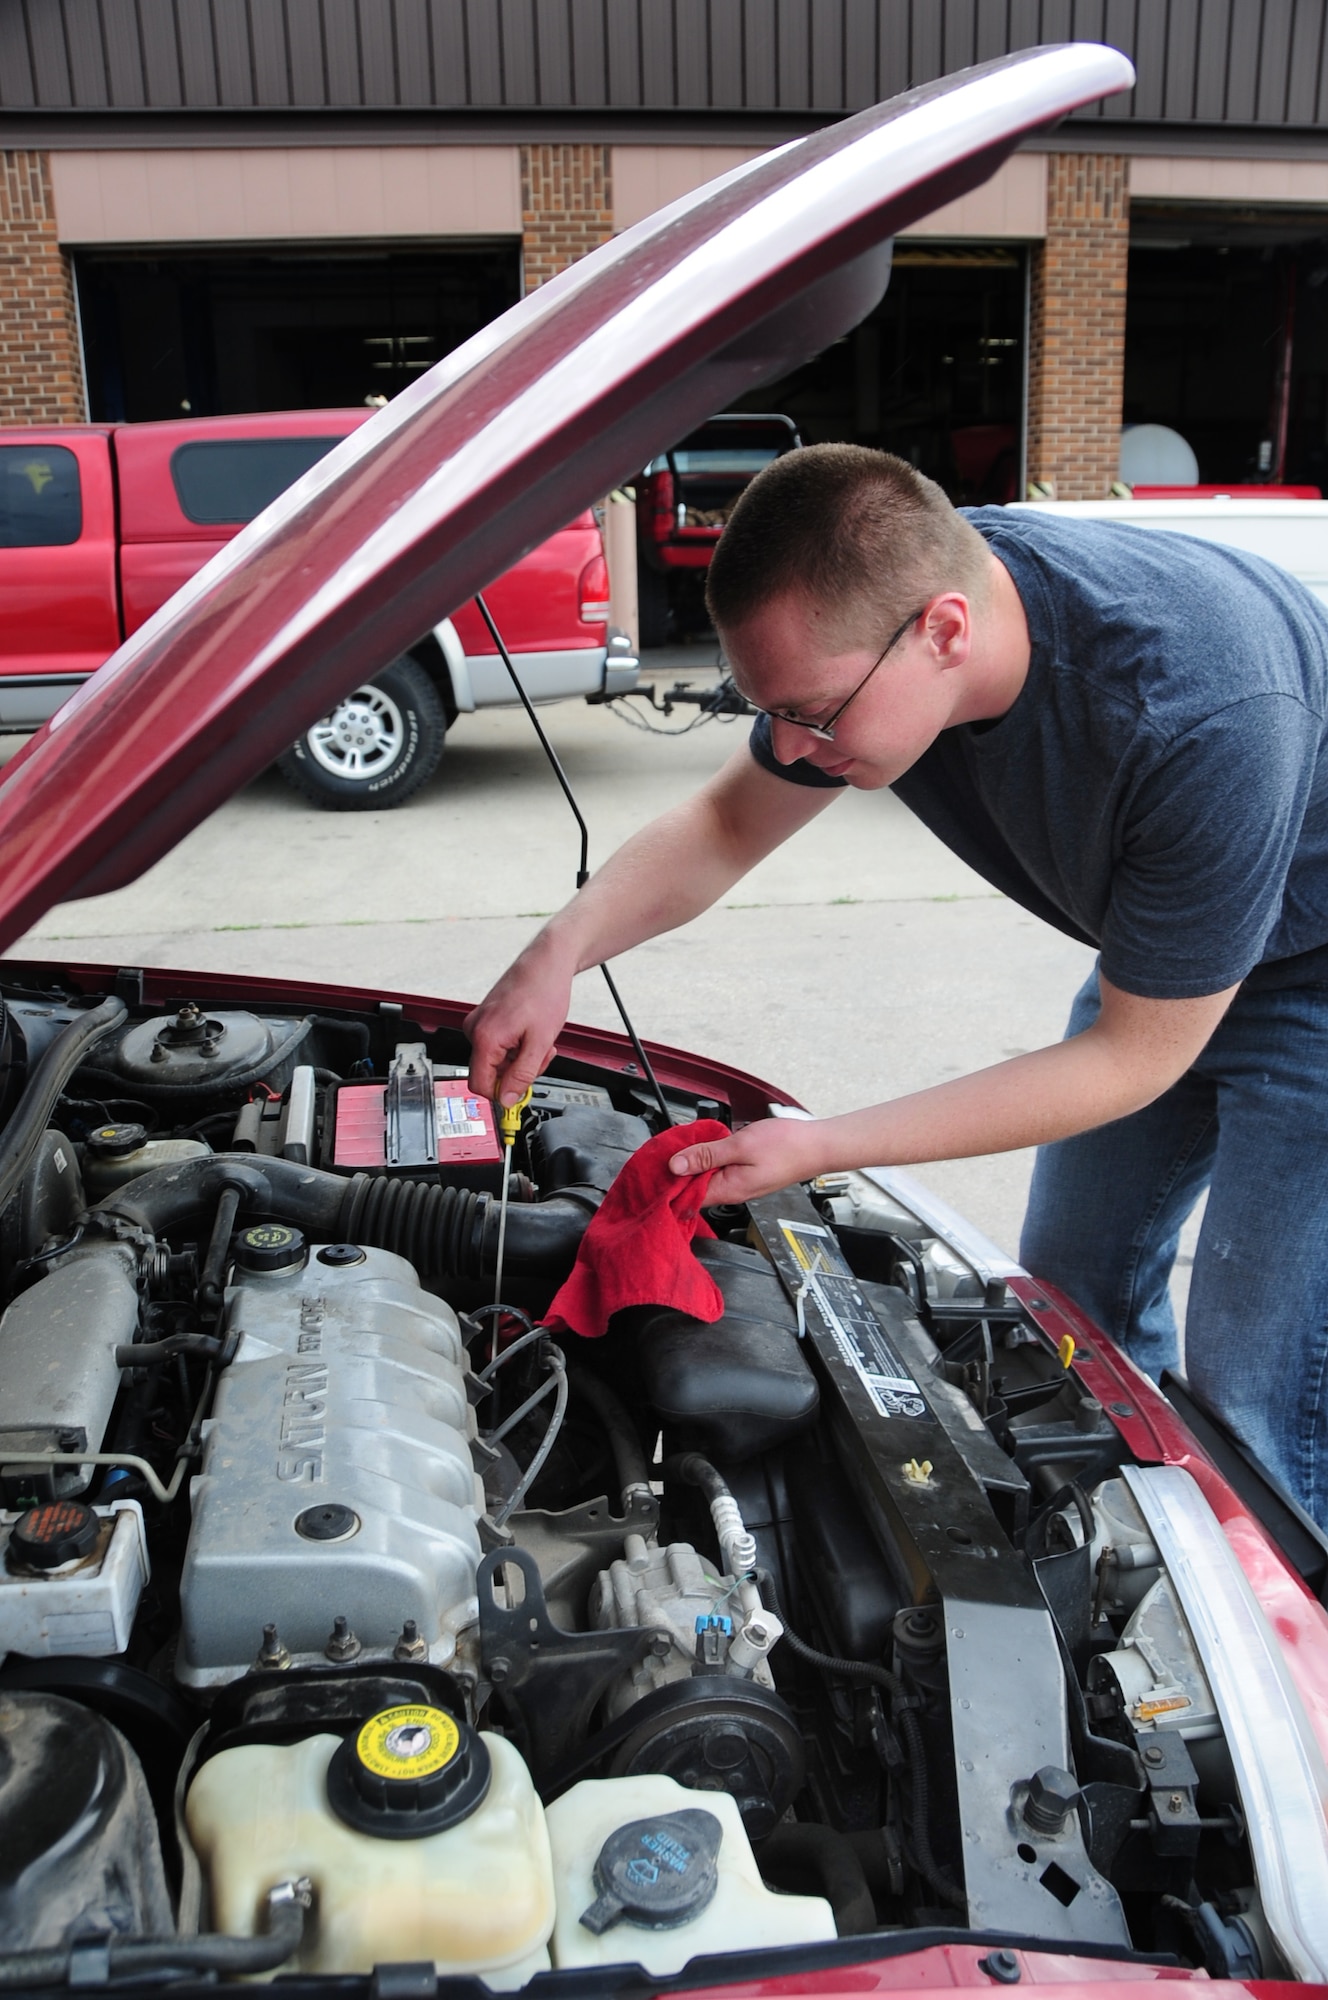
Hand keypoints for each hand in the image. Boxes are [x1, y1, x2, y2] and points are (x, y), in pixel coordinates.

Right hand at [465, 940, 574, 1105]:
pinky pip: (496, 1046)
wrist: (546, 963)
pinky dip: (515, 1046)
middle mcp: (474, 1029)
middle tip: (540, 1054)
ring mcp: (478, 1023)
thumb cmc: (544, 993)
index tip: (522, 1088)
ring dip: (519, 1058)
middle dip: (517, 1071)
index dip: (503, 1093)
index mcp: (484, 1037)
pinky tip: (529, 1032)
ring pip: (495, 1061)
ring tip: (537, 1039)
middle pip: (490, 1073)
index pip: (480, 1085)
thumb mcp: (540, 1043)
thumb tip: (507, 1100)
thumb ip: (522, 1075)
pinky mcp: (484, 1019)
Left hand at [668, 1116, 828, 1205]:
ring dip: (693, 1163)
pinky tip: (704, 1145)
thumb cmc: (786, 1147)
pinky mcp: (747, 1173)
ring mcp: (740, 1183)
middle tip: (665, 1150)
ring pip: (707, 1177)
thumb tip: (676, 1165)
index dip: (669, 1183)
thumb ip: (706, 1155)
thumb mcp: (740, 1146)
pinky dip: (708, 1159)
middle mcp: (732, 1191)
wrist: (817, 1145)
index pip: (687, 1196)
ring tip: (681, 1145)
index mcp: (728, 1190)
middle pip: (695, 1187)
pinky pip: (720, 1170)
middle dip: (678, 1171)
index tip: (656, 1168)